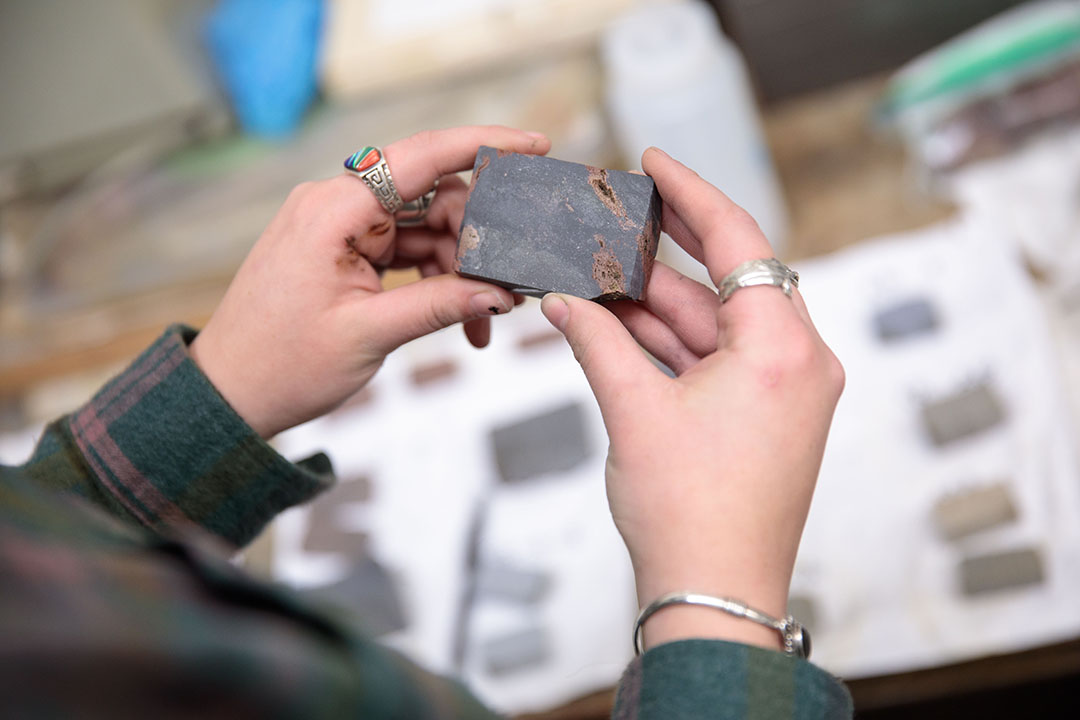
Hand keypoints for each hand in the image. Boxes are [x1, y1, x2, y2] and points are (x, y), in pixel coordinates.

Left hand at [191, 126, 549, 437]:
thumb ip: (440, 304)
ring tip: (480, 322)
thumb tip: (500, 292)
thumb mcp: (370, 335)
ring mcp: (341, 227)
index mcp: (334, 209)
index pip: (422, 156)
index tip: (536, 146)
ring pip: (427, 228)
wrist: (231, 394)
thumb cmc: (280, 364)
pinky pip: (408, 250)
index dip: (484, 146)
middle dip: (476, 243)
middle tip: (506, 290)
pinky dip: (436, 280)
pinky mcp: (346, 250)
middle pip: (434, 198)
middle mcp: (337, 205)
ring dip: (459, 271)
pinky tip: (459, 316)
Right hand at [540, 148, 843, 652]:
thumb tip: (562, 302)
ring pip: (714, 322)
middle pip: (727, 278)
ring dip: (656, 301)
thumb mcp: (633, 411)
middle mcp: (799, 362)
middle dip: (665, 249)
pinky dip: (670, 342)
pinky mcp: (766, 415)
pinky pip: (715, 359)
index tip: (653, 160)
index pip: (739, 241)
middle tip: (617, 210)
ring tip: (594, 272)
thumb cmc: (689, 514)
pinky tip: (616, 322)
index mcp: (784, 348)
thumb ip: (596, 342)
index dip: (691, 194)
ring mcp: (785, 390)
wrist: (712, 597)